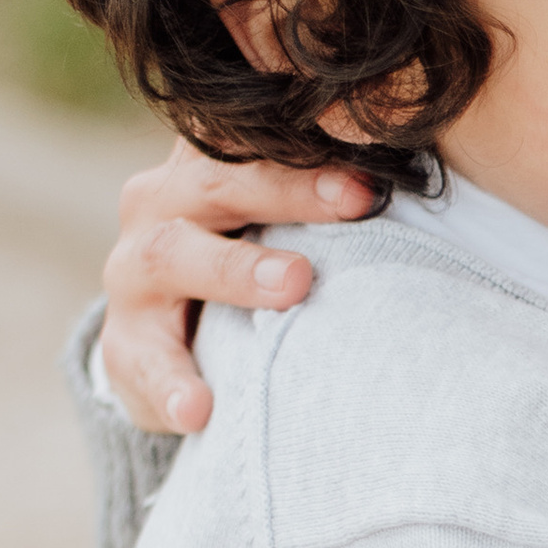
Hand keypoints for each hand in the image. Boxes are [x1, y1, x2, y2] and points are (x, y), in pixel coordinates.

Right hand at [101, 142, 378, 434]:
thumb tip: (423, 175)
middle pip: (217, 184)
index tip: (377, 168)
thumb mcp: (276, 222)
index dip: (310, 146)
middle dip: (287, 191)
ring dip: (236, 270)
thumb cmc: (248, 260)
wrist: (165, 337)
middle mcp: (159, 205)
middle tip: (357, 203)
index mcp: (204, 165)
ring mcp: (134, 274)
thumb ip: (328, 195)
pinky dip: (171, 387)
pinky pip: (143, 363)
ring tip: (294, 285)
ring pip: (173, 255)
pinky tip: (199, 409)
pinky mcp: (123, 345)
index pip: (249, 137)